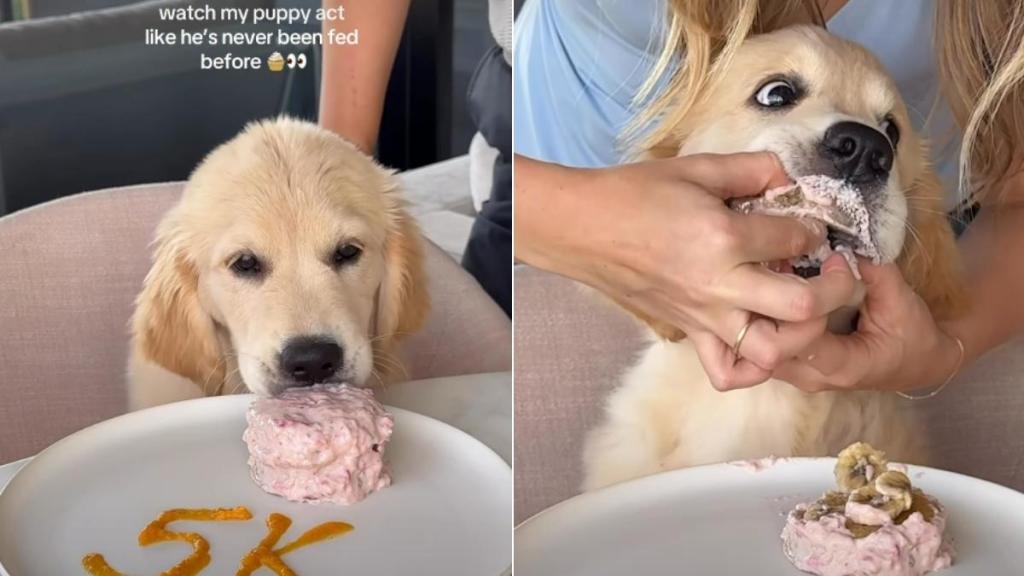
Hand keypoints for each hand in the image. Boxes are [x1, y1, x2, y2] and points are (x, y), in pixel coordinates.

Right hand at [514, 153, 858, 388]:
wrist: (584, 229)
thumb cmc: (634, 195)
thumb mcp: (696, 168)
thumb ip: (751, 170)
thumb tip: (788, 179)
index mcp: (722, 237)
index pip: (796, 238)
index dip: (815, 227)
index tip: (811, 222)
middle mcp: (719, 285)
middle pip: (802, 305)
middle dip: (835, 288)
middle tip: (836, 272)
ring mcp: (704, 317)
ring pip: (772, 350)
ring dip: (802, 334)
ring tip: (808, 312)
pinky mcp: (689, 332)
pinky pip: (727, 371)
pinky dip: (754, 368)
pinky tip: (765, 343)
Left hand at [772, 255, 961, 391]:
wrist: (916, 363)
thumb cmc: (911, 335)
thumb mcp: (903, 302)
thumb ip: (875, 274)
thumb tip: (842, 247)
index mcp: (842, 366)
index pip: (803, 340)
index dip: (802, 305)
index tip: (818, 272)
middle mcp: (811, 376)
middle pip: (770, 346)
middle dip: (767, 308)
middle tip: (774, 269)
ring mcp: (796, 373)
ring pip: (759, 348)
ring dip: (760, 312)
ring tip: (768, 275)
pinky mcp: (790, 364)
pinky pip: (763, 345)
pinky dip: (762, 318)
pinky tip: (767, 289)